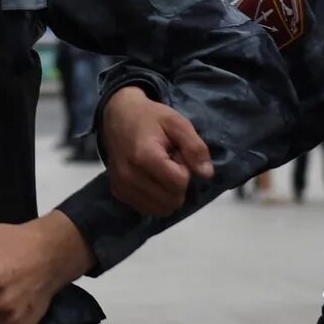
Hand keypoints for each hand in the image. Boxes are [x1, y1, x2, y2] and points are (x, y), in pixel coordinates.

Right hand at [99, 86, 213, 215]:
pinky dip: (156, 199)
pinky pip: (148, 209)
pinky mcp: (118, 193)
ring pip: (162, 209)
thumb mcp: (177, 122)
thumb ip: (195, 147)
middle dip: (178, 183)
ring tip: (160, 171)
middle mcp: (129, 176)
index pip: (179, 183)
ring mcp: (122, 187)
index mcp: (144, 156)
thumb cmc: (149, 117)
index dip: (185, 168)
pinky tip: (151, 179)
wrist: (117, 114)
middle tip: (170, 162)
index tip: (176, 153)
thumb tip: (207, 174)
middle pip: (172, 199)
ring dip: (168, 193)